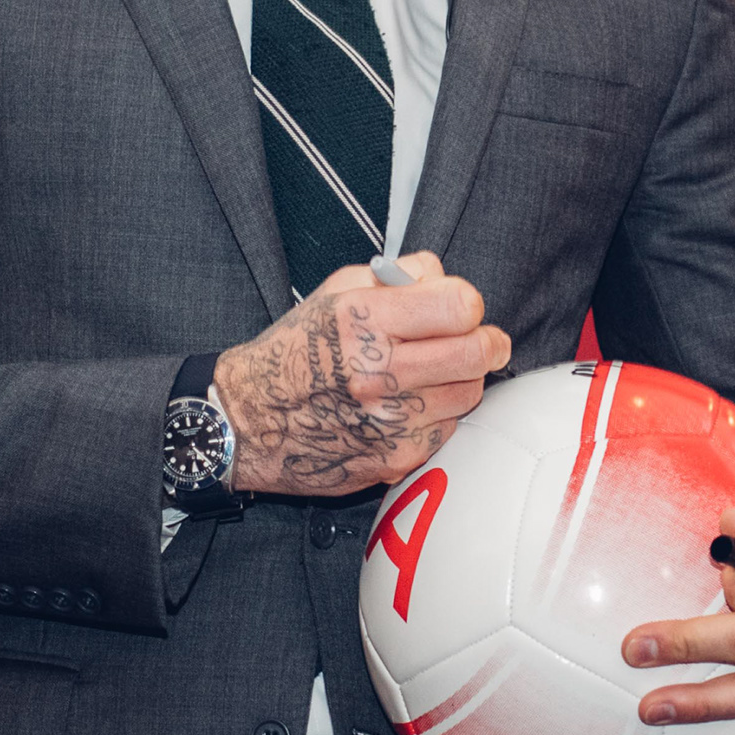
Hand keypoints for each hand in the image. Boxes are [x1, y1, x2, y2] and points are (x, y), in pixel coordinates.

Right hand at [212, 253, 511, 499]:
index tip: (461, 309)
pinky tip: (407, 407)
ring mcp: (388, 421)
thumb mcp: (335, 292)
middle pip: (477, 352)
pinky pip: (446, 429)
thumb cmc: (294, 352)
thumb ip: (398, 275)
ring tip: (432, 373)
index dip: (467, 304)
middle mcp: (376, 373)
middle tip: (481, 341)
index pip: (459, 306)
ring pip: (469, 394)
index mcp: (362, 321)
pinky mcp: (394, 458)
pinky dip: (437, 416)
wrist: (248, 421)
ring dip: (461, 380)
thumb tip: (447, 281)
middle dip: (486, 342)